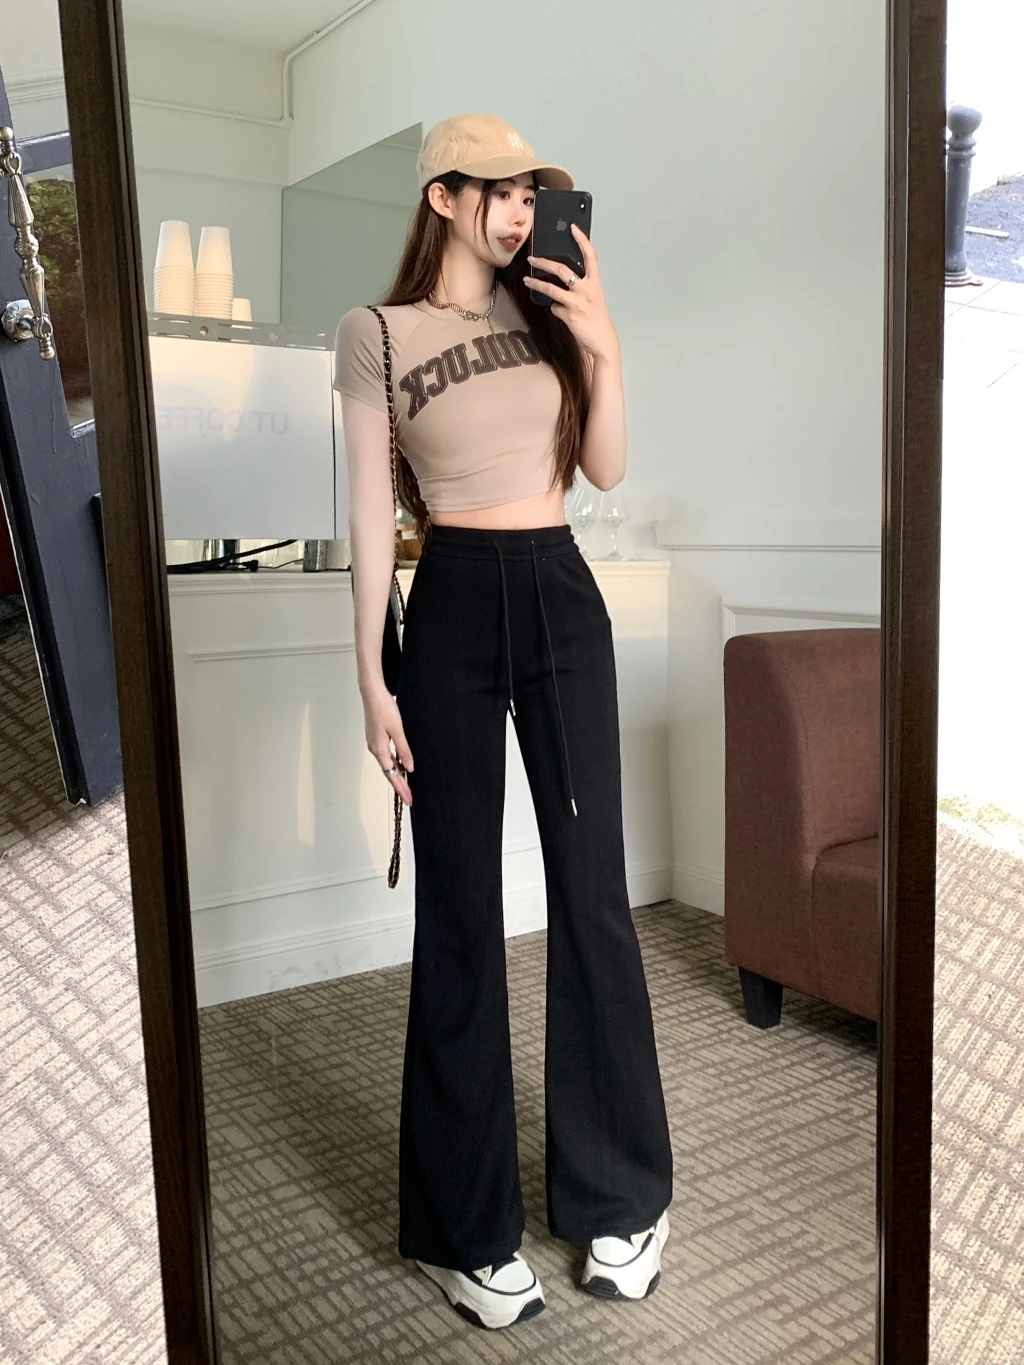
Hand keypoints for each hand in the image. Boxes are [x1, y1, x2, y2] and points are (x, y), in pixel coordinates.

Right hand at [363, 682, 413, 805]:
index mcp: (379, 749)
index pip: (392, 775)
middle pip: (389, 772)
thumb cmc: (383, 708)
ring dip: (397, 775)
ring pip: (387, 764)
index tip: (408, 799)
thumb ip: (404, 750)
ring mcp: (375, 743)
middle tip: (409, 797)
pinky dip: (394, 763)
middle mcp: (375, 749)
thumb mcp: (398, 730)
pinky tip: (402, 764)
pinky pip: (386, 755)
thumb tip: (410, 767)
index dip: (401, 788)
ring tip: (407, 785)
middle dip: (399, 785)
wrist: (372, 693)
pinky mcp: (376, 737)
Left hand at [524, 224, 618, 361]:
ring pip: (551, 288)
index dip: (582, 240)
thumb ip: (581, 289)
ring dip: (536, 283)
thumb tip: (560, 285)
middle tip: (532, 258)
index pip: (591, 257)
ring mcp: (577, 302)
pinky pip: (554, 308)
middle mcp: (587, 290)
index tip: (573, 228)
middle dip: (544, 262)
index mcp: (595, 284)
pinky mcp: (569, 315)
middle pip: (562, 269)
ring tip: (527, 279)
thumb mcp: (593, 300)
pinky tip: (562, 314)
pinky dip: (555, 310)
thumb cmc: (598, 321)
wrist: (603, 342)